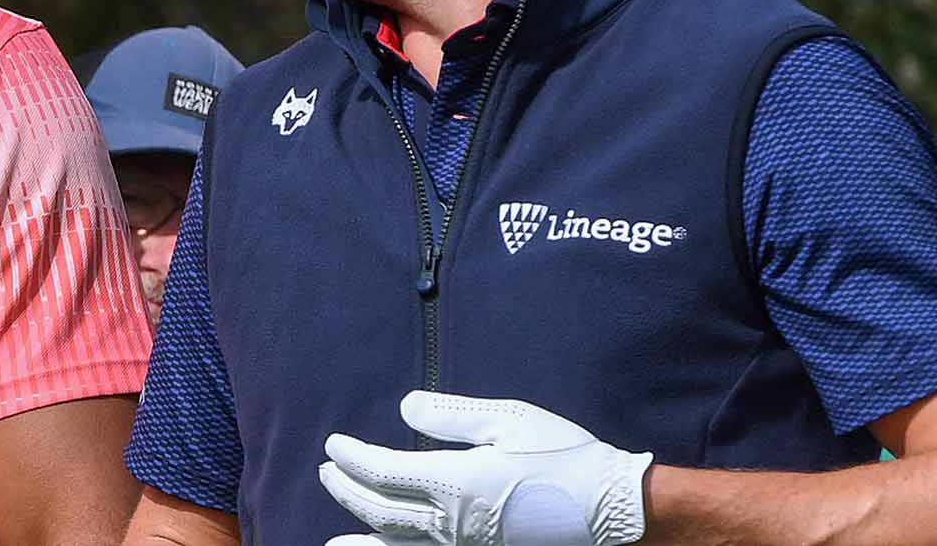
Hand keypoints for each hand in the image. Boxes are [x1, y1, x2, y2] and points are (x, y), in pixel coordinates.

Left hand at [319, 391, 652, 545]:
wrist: (613, 510)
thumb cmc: (563, 457)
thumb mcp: (508, 420)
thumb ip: (450, 416)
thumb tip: (403, 409)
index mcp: (454, 482)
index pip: (382, 472)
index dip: (351, 458)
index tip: (334, 445)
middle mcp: (451, 523)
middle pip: (379, 510)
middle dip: (346, 490)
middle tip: (328, 472)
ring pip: (395, 544)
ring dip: (360, 535)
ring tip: (333, 533)